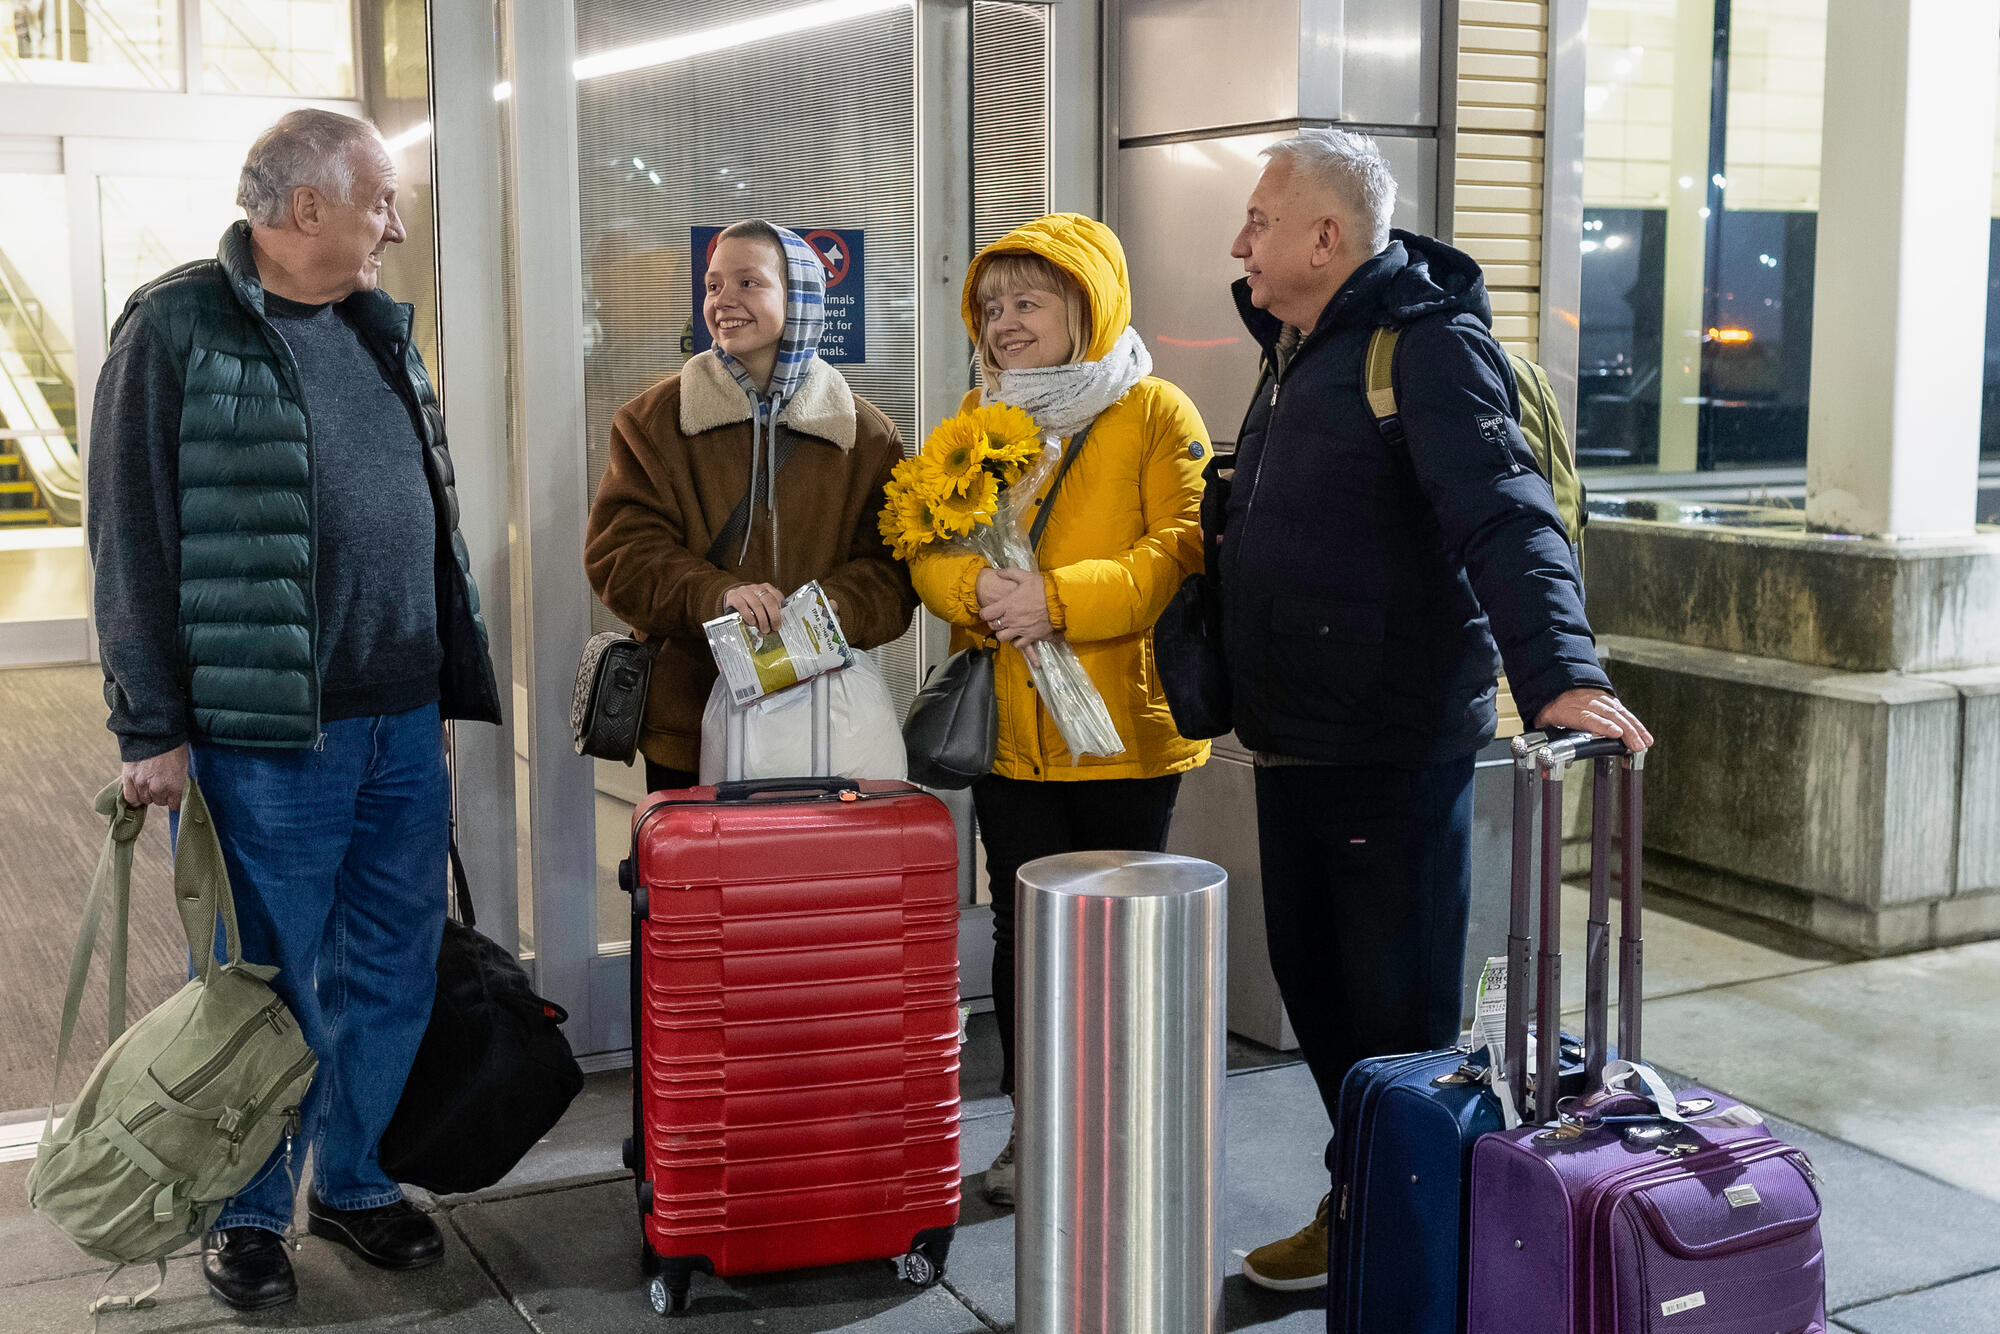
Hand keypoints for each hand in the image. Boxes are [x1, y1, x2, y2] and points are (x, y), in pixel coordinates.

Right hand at [122, 743, 188, 809]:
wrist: (154, 732)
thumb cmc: (172, 745)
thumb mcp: (183, 764)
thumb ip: (178, 780)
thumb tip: (176, 788)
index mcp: (174, 785)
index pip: (174, 804)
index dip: (173, 800)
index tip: (173, 797)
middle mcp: (158, 788)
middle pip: (158, 801)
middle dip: (160, 795)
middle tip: (160, 786)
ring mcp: (141, 783)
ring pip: (144, 799)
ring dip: (147, 794)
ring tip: (148, 785)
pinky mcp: (128, 778)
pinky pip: (129, 796)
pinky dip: (133, 796)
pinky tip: (137, 790)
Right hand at [723, 583, 782, 634]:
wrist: (732, 603)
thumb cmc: (750, 608)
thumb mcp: (762, 608)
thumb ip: (770, 614)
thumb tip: (776, 628)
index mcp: (766, 588)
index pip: (777, 596)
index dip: (780, 609)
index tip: (781, 621)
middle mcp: (756, 588)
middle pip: (768, 600)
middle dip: (774, 616)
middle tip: (774, 628)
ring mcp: (744, 591)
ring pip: (756, 604)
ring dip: (762, 619)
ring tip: (764, 630)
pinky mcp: (733, 596)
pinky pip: (742, 606)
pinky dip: (748, 616)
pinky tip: (752, 623)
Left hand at [979, 570, 1052, 647]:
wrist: (1060, 602)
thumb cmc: (1043, 589)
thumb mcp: (1026, 576)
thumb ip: (1010, 573)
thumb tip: (998, 572)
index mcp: (1007, 604)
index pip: (986, 614)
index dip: (984, 613)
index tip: (986, 612)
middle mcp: (1011, 619)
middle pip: (993, 626)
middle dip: (993, 623)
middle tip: (997, 619)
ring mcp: (1020, 629)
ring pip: (1002, 637)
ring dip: (1002, 633)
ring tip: (1006, 628)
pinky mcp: (1030, 636)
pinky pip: (1018, 645)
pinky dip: (1016, 642)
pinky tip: (1018, 636)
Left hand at [1533, 689, 1652, 751]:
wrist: (1554, 680)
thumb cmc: (1549, 705)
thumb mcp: (1543, 722)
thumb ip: (1551, 740)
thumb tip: (1563, 762)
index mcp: (1567, 709)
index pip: (1587, 717)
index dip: (1603, 725)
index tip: (1616, 733)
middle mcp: (1585, 701)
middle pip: (1608, 715)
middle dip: (1626, 731)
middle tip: (1637, 746)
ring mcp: (1597, 698)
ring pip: (1619, 712)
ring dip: (1634, 728)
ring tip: (1645, 743)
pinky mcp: (1607, 698)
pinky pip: (1622, 710)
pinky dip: (1634, 722)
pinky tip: (1643, 733)